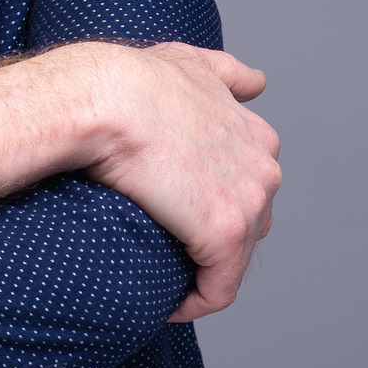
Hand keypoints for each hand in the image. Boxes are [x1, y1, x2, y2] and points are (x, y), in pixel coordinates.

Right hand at [70, 41, 280, 320]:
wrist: (103, 98)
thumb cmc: (129, 79)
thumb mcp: (189, 63)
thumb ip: (227, 74)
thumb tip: (257, 82)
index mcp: (257, 135)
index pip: (249, 189)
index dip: (213, 207)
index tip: (176, 217)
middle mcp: (264, 168)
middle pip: (249, 227)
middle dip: (210, 242)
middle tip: (164, 246)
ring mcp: (250, 201)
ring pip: (234, 261)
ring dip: (201, 275)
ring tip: (162, 279)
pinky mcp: (226, 233)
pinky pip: (218, 288)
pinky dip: (193, 303)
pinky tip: (166, 304)